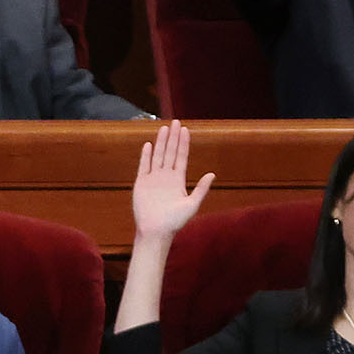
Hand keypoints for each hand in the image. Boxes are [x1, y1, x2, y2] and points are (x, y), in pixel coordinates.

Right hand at [129, 120, 213, 241]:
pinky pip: (144, 166)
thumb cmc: (174, 222)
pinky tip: (149, 145)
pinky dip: (146, 156)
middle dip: (173, 137)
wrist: (156, 232)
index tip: (185, 130)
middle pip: (170, 152)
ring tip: (164, 128)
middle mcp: (166, 177)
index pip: (181, 157)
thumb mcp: (192, 205)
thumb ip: (201, 189)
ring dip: (161, 142)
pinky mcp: (141, 184)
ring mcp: (153, 180)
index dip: (183, 144)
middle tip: (175, 122)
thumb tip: (212, 174)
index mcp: (178, 180)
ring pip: (158, 156)